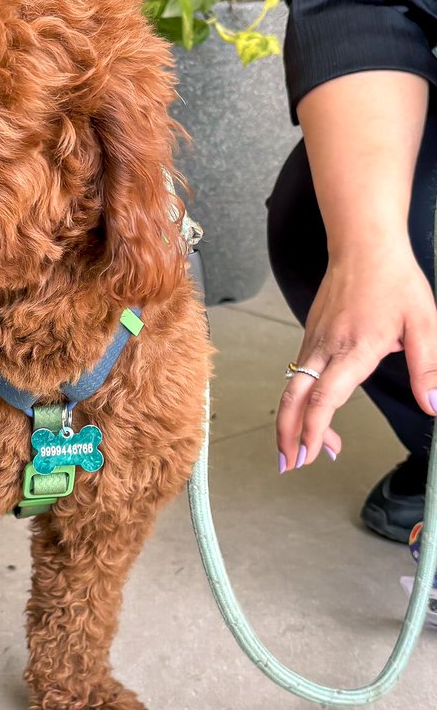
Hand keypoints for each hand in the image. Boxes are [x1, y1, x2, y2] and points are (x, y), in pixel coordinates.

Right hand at [276, 241, 436, 469]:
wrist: (363, 245)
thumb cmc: (393, 279)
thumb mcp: (424, 323)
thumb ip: (427, 367)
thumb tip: (433, 405)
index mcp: (355, 349)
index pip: (325, 399)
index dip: (314, 430)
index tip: (310, 455)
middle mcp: (326, 348)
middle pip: (294, 400)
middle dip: (287, 435)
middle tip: (290, 464)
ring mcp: (313, 342)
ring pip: (293, 389)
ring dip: (293, 421)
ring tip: (305, 449)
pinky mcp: (311, 336)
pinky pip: (297, 375)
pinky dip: (300, 400)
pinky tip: (314, 411)